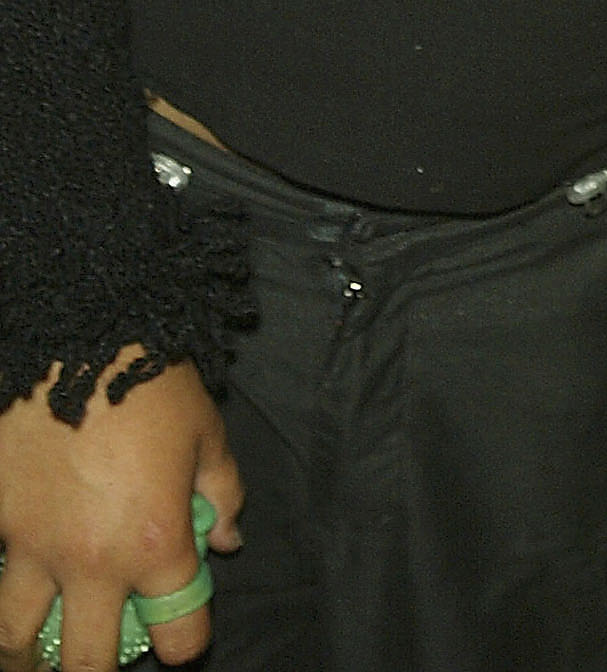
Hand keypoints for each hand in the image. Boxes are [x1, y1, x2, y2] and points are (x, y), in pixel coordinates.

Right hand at [0, 357, 240, 671]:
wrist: (80, 327)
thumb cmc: (153, 376)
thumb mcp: (206, 430)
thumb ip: (221, 493)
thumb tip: (225, 542)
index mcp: (156, 545)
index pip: (178, 637)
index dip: (184, 641)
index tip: (179, 632)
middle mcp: (91, 561)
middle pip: (84, 666)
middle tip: (94, 659)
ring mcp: (33, 545)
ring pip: (15, 639)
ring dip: (26, 655)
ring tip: (32, 653)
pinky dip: (5, 586)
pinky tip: (15, 577)